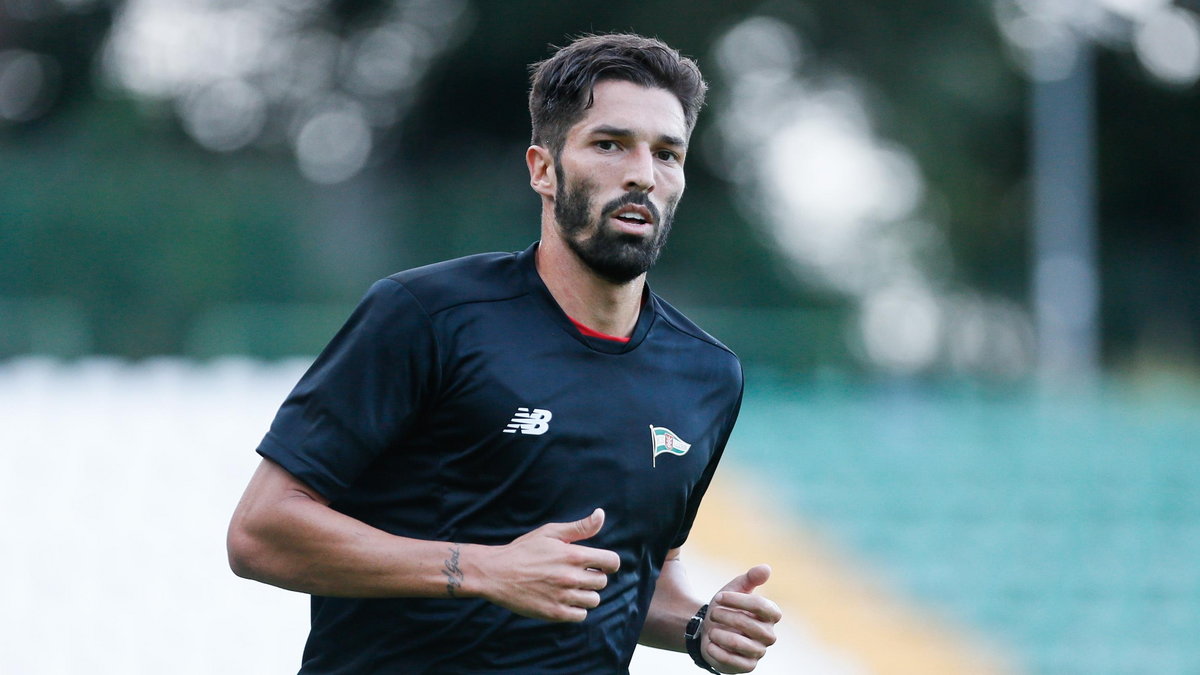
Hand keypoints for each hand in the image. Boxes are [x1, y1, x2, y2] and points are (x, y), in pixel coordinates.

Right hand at [477, 508, 620, 621]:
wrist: (496, 573)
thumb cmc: (524, 550)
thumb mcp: (550, 533)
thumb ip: (579, 527)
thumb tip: (601, 514)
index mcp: (574, 555)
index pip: (612, 561)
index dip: (608, 562)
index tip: (599, 563)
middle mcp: (572, 577)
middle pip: (602, 581)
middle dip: (593, 576)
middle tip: (575, 573)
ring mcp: (563, 596)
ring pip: (594, 600)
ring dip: (585, 593)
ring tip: (569, 586)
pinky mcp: (555, 613)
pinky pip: (581, 615)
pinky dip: (576, 608)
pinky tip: (563, 598)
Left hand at [701, 565, 781, 672]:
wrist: (709, 630)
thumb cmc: (725, 608)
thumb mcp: (734, 589)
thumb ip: (750, 578)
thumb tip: (766, 568)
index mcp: (770, 614)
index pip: (761, 606)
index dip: (738, 600)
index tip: (720, 597)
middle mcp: (769, 634)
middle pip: (749, 624)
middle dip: (726, 616)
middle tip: (713, 613)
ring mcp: (759, 651)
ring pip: (740, 643)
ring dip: (719, 634)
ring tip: (712, 630)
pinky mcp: (747, 666)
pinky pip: (732, 660)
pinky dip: (716, 650)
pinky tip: (710, 643)